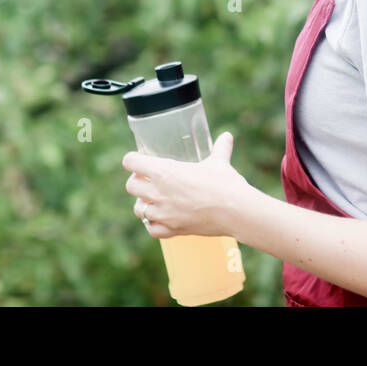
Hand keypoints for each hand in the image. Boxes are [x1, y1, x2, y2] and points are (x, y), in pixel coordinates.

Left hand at [123, 132, 248, 238]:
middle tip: (147, 179)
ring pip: (138, 209)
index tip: (139, 159)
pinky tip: (161, 218)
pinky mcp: (172, 229)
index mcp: (165, 171)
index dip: (133, 159)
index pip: (131, 162)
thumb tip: (227, 136)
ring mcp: (163, 213)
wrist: (235, 211)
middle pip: (131, 186)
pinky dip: (153, 224)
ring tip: (153, 200)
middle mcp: (159, 192)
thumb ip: (220, 148)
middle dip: (137, 181)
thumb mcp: (219, 162)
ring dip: (143, 203)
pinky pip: (151, 229)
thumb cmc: (225, 183)